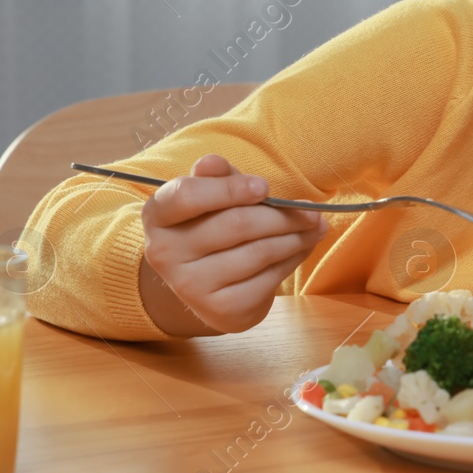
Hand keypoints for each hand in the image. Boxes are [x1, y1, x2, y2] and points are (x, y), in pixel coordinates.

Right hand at [138, 153, 326, 334]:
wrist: (208, 285)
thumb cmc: (213, 226)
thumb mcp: (212, 196)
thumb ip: (217, 177)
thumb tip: (211, 163)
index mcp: (158, 216)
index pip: (187, 196)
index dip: (230, 189)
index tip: (264, 187)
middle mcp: (165, 253)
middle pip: (236, 224)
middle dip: (282, 215)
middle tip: (311, 210)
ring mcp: (190, 286)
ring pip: (259, 252)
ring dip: (296, 236)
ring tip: (315, 226)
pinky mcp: (220, 309)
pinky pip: (269, 278)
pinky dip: (293, 259)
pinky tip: (302, 247)